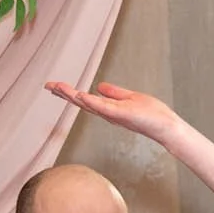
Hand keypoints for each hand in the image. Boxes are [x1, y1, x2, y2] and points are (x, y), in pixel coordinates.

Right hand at [46, 79, 179, 142]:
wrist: (166, 126)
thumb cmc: (152, 114)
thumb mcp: (130, 98)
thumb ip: (114, 93)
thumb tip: (100, 86)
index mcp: (108, 108)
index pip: (84, 99)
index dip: (69, 93)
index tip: (54, 86)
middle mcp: (107, 113)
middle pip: (81, 102)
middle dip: (64, 94)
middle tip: (48, 85)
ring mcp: (113, 115)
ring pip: (88, 104)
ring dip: (72, 96)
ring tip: (57, 87)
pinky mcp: (122, 115)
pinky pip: (104, 108)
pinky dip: (92, 101)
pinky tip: (81, 96)